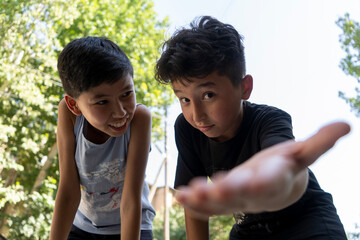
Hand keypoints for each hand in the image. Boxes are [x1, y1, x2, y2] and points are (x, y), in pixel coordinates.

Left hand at [176, 121, 350, 218]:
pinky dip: (195, 203)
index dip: (259, 182)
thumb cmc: (287, 166)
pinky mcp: (224, 201)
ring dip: (203, 200)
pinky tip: (179, 196)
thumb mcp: (304, 152)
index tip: (248, 180)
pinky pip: (209, 206)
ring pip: (220, 204)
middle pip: (241, 196)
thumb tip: (347, 124)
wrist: (275, 187)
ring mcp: (238, 199)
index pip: (268, 182)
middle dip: (226, 193)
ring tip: (186, 194)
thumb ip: (321, 141)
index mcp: (274, 180)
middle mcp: (255, 193)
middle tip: (210, 189)